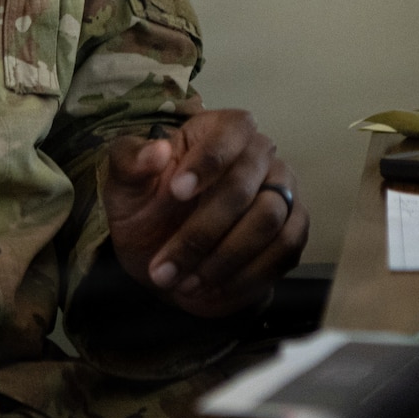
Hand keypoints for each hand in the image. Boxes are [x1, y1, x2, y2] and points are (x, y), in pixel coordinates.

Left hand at [103, 109, 307, 317]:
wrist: (168, 262)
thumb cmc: (147, 212)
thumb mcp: (124, 188)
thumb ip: (130, 164)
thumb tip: (155, 150)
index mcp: (218, 130)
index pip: (231, 130)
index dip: (207, 160)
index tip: (176, 193)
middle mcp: (259, 154)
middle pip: (244, 185)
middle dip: (201, 231)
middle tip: (165, 266)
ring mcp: (282, 191)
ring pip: (268, 220)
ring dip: (223, 259)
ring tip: (185, 283)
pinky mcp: (293, 228)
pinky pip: (285, 249)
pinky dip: (247, 275)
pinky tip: (213, 287)